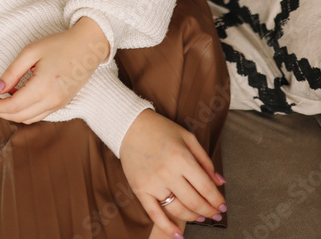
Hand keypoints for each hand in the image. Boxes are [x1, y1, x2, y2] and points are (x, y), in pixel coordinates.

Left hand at [0, 16, 109, 123]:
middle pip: (20, 116)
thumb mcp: (31, 52)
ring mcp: (60, 104)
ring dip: (13, 114)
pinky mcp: (63, 104)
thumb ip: (12, 72)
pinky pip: (40, 115)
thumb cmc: (59, 44)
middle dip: (2, 113)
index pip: (14, 106)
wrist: (88, 45)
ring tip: (1, 102)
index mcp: (43, 87)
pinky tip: (18, 99)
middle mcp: (52, 101)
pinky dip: (26, 112)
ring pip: (30, 119)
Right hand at [119, 109, 226, 237]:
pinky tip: (178, 235)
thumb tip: (220, 182)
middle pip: (194, 201)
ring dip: (193, 217)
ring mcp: (153, 183)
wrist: (129, 125)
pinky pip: (155, 214)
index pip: (206, 188)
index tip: (223, 206)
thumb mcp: (187, 137)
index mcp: (181, 157)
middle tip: (215, 214)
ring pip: (178, 210)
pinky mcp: (140, 189)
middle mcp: (168, 172)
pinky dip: (168, 227)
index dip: (217, 200)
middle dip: (209, 211)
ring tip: (201, 218)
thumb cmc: (160, 129)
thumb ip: (205, 160)